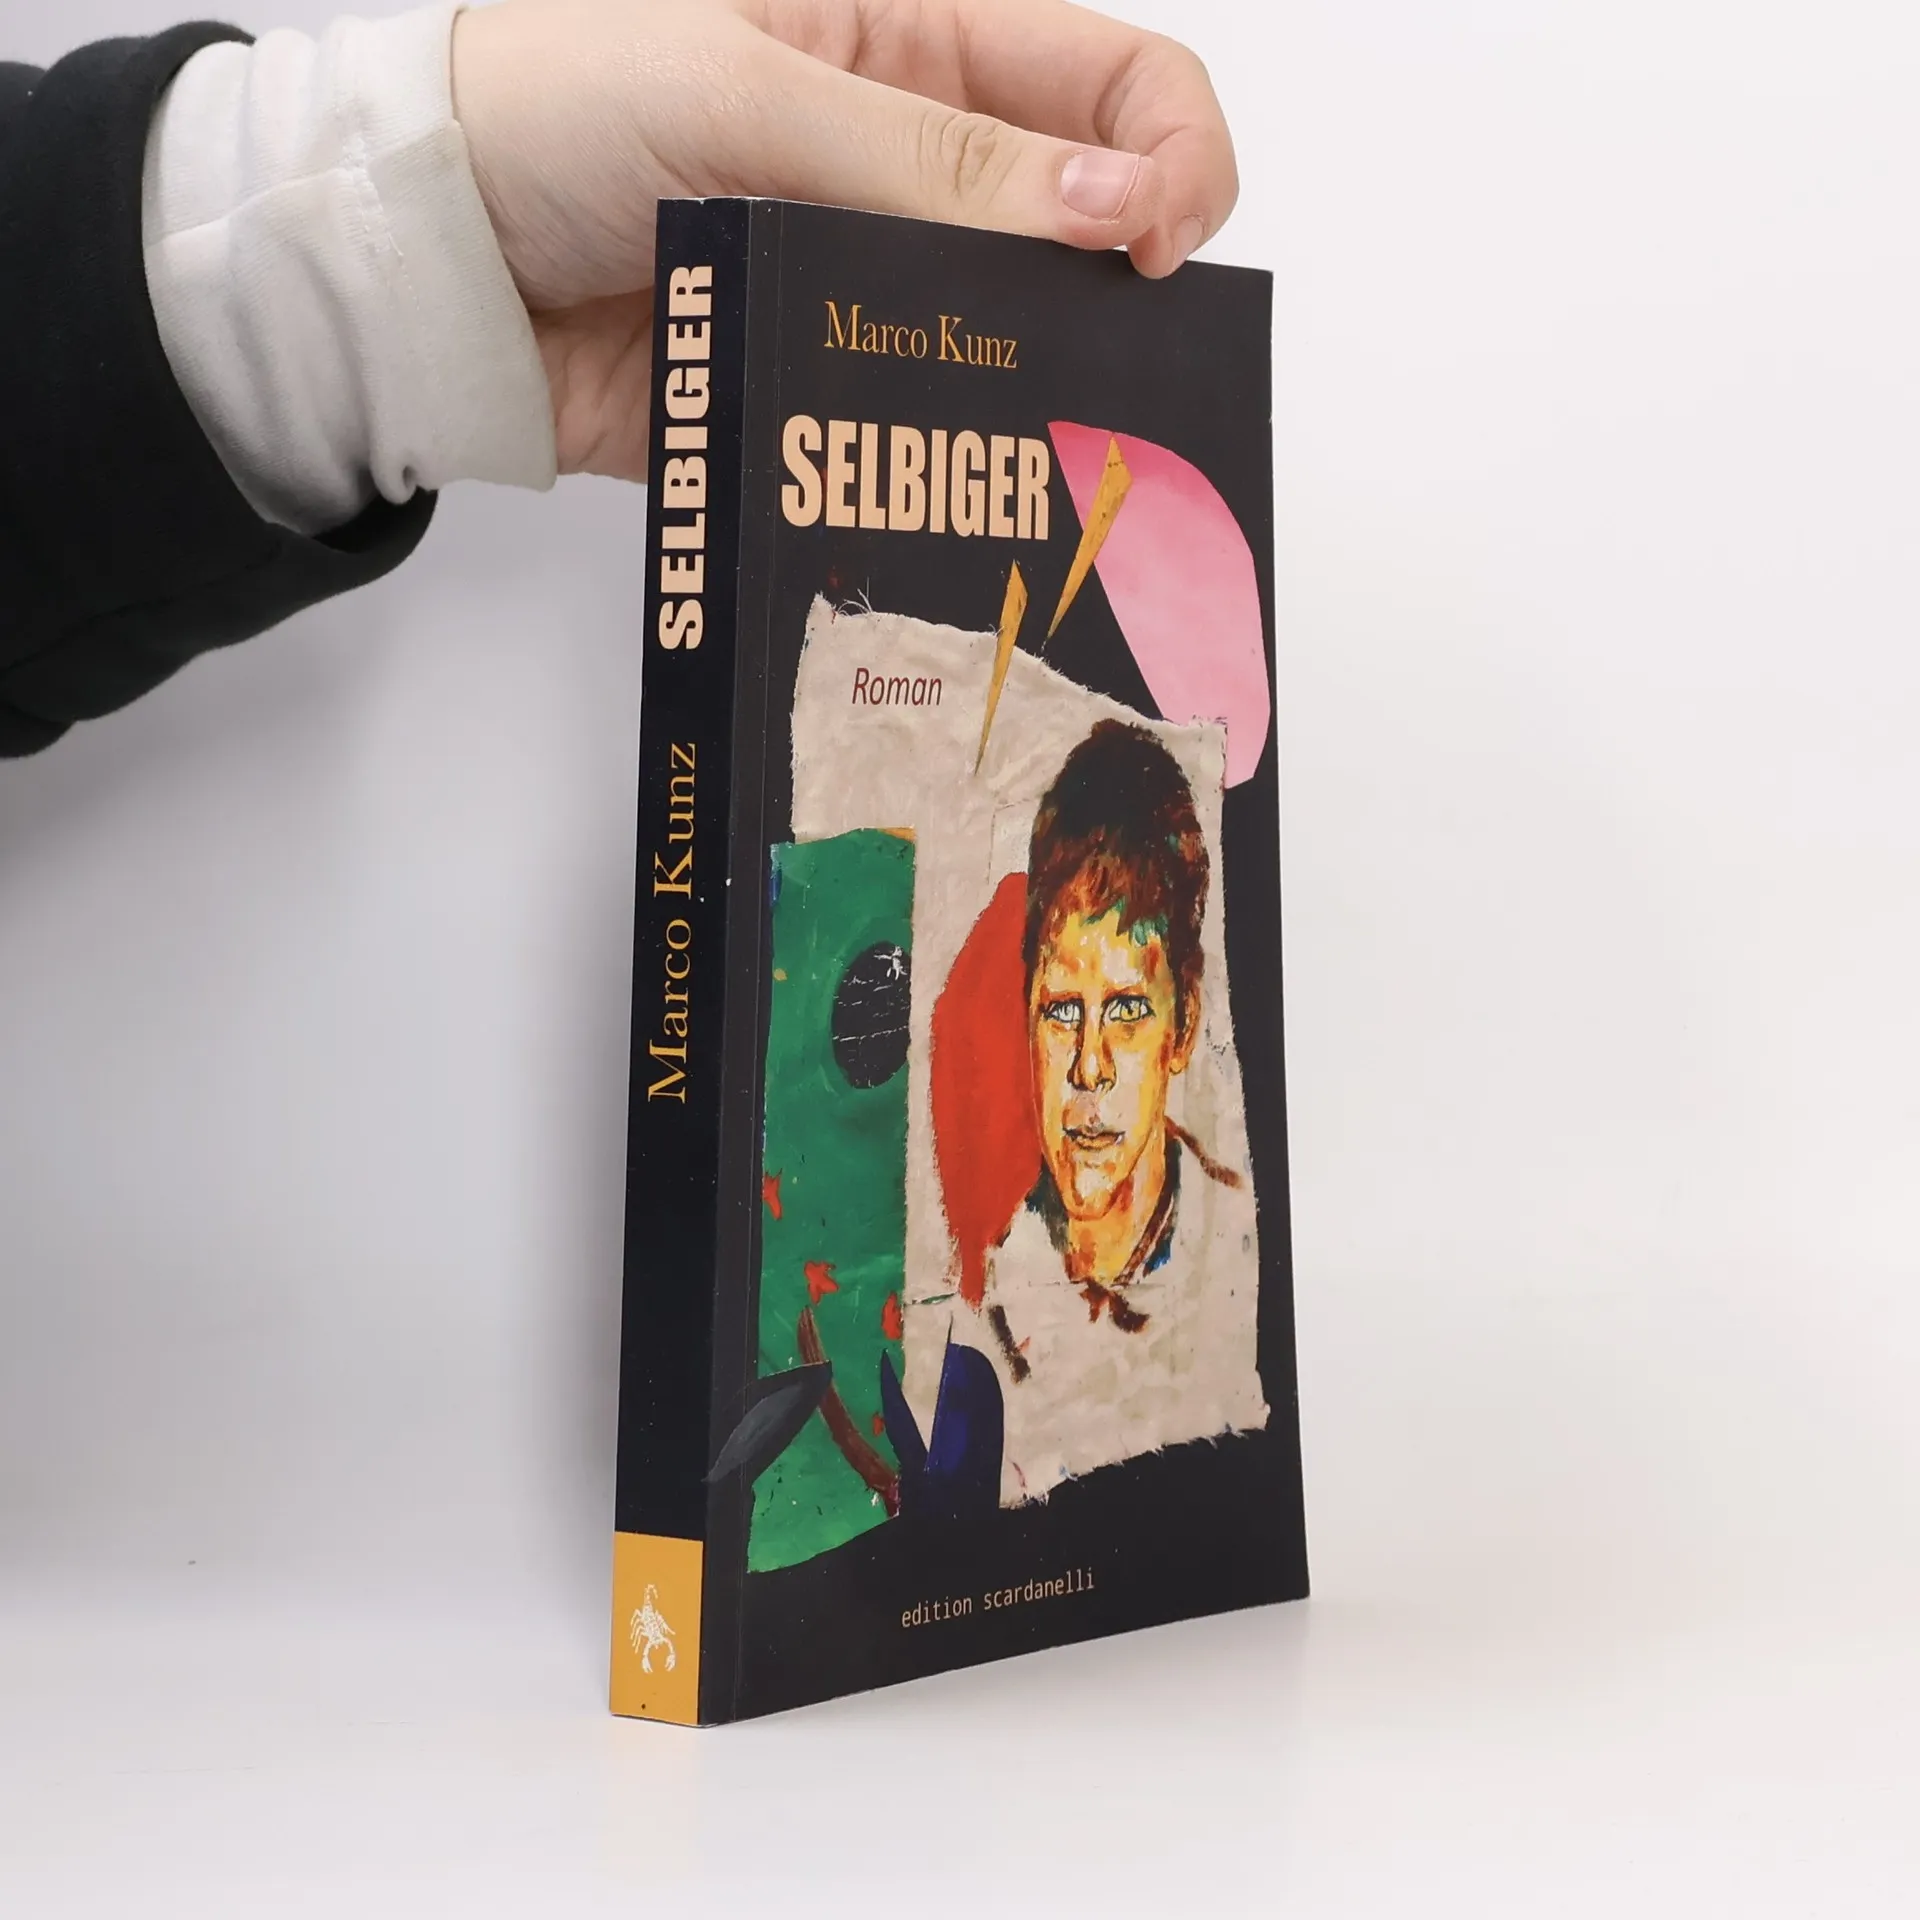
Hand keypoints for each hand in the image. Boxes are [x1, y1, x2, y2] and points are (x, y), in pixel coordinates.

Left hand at [451, 0, 1237, 480]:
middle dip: (1124, 279)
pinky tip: (958, 482)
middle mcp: (910, 165)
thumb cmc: (554, 107)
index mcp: (909, 41)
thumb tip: (1109, 209)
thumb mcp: (749, 93)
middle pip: (1081, 220)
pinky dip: (946, 455)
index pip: (1107, 77)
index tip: (1159, 234)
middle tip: (1123, 348)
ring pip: (1009, 337)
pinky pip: (915, 425)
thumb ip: (933, 159)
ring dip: (1040, 379)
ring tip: (1043, 427)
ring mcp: (866, 281)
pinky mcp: (821, 382)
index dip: (1170, 145)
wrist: (430, 256)